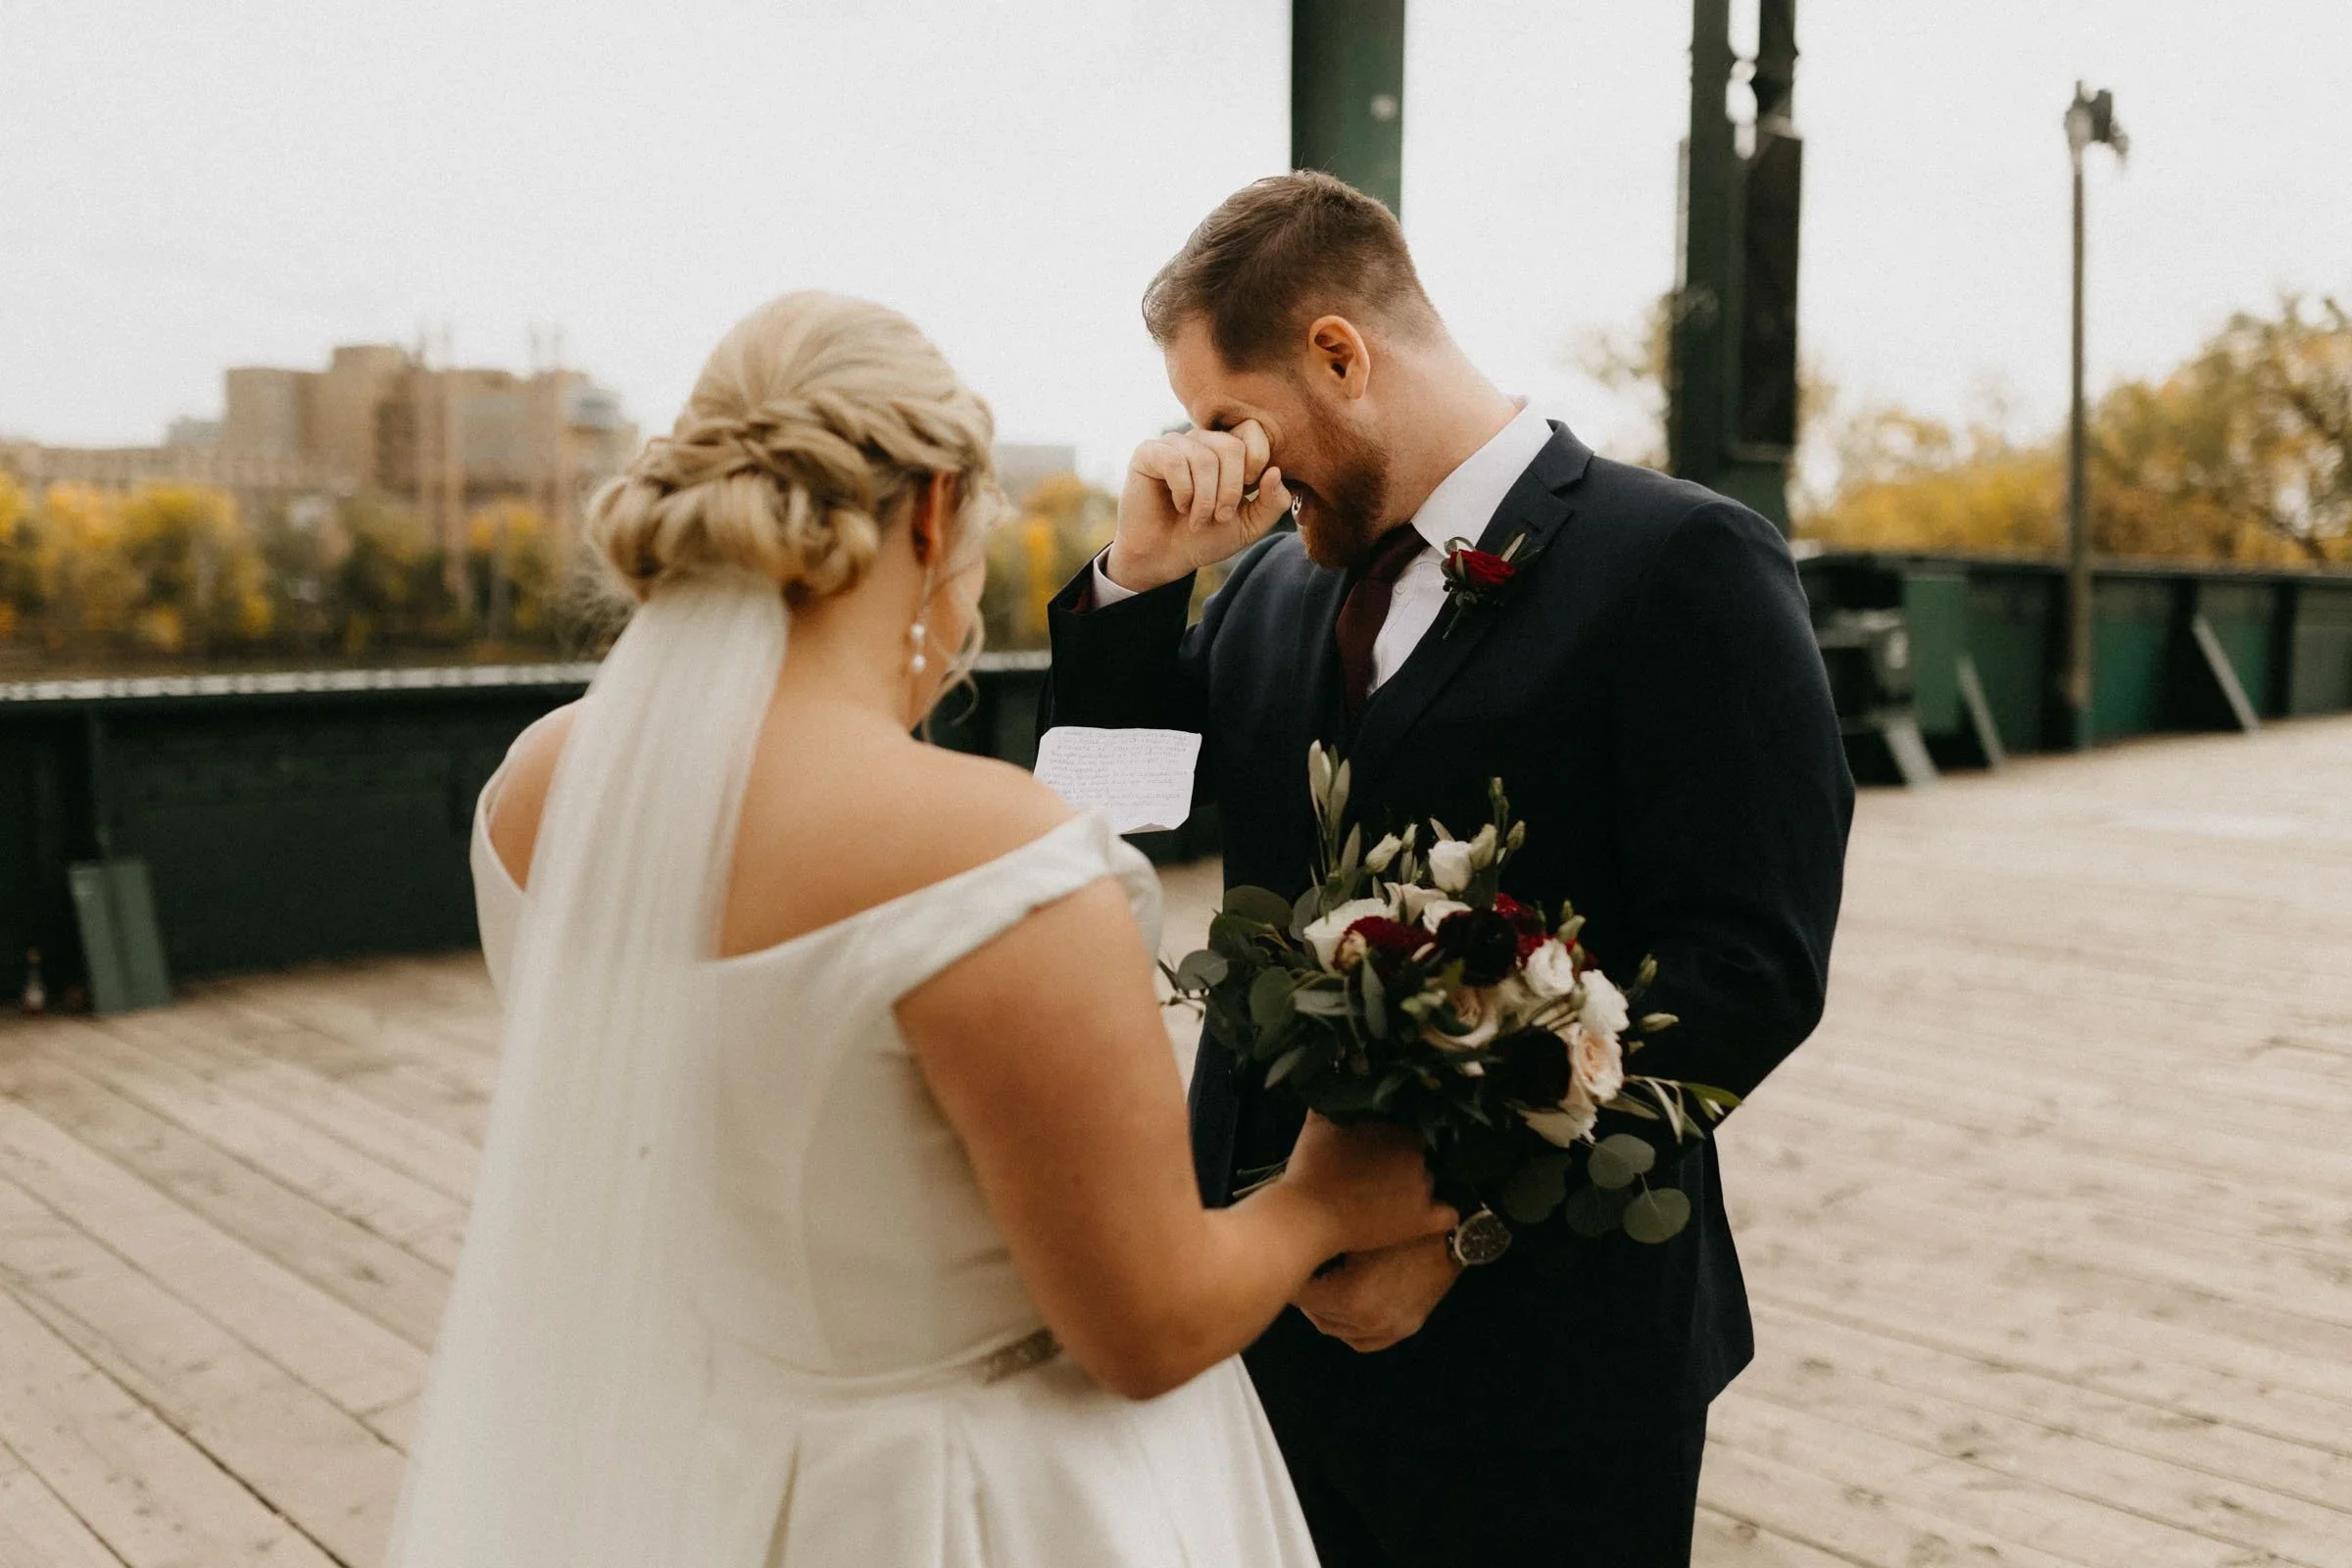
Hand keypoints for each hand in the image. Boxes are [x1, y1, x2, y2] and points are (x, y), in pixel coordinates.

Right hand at [1105, 421, 1294, 591]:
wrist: (1164, 557)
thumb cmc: (1206, 538)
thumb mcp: (1250, 525)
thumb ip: (1273, 502)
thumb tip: (1275, 472)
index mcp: (1227, 450)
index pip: (1252, 430)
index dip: (1256, 461)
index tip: (1247, 493)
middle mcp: (1202, 441)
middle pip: (1231, 447)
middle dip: (1230, 491)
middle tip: (1220, 517)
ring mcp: (1174, 444)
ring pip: (1204, 458)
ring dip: (1205, 499)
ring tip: (1198, 519)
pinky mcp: (1148, 453)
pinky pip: (1175, 461)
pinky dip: (1183, 492)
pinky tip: (1179, 506)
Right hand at [1281, 1113, 1454, 1258]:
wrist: (1309, 1213)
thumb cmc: (1311, 1166)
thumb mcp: (1319, 1121)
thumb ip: (1338, 1101)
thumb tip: (1345, 1080)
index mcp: (1399, 1128)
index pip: (1409, 1130)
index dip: (1393, 1140)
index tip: (1377, 1149)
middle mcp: (1417, 1154)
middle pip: (1419, 1155)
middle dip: (1401, 1161)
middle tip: (1378, 1172)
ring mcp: (1423, 1188)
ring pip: (1428, 1181)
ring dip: (1413, 1185)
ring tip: (1388, 1196)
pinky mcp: (1421, 1220)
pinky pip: (1448, 1215)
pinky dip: (1439, 1214)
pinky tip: (1423, 1214)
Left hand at [1295, 1233, 1461, 1352]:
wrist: (1454, 1237)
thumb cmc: (1408, 1227)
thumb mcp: (1358, 1231)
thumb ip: (1322, 1243)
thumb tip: (1291, 1245)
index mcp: (1352, 1295)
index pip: (1303, 1294)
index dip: (1292, 1275)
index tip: (1284, 1262)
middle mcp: (1368, 1320)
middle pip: (1316, 1314)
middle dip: (1304, 1293)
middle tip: (1297, 1272)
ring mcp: (1388, 1328)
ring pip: (1336, 1329)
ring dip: (1322, 1310)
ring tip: (1317, 1286)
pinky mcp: (1404, 1328)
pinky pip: (1363, 1341)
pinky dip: (1347, 1327)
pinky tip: (1340, 1309)